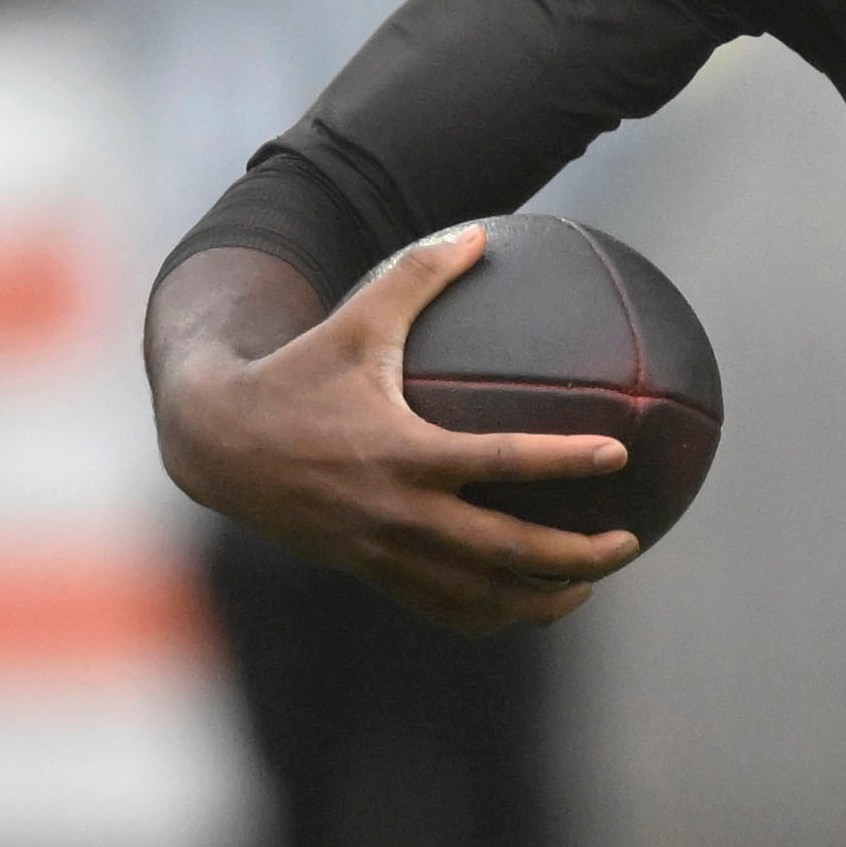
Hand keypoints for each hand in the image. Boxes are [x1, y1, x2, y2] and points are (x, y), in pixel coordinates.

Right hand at [147, 227, 639, 634]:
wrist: (217, 442)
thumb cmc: (295, 372)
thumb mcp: (354, 321)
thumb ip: (418, 276)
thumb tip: (480, 232)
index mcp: (403, 451)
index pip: (503, 460)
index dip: (565, 460)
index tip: (621, 454)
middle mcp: (399, 511)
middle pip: (506, 549)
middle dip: (574, 555)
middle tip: (628, 541)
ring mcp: (386, 550)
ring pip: (479, 595)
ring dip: (541, 598)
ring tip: (588, 585)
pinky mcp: (372, 571)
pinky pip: (442, 608)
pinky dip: (490, 614)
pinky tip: (528, 603)